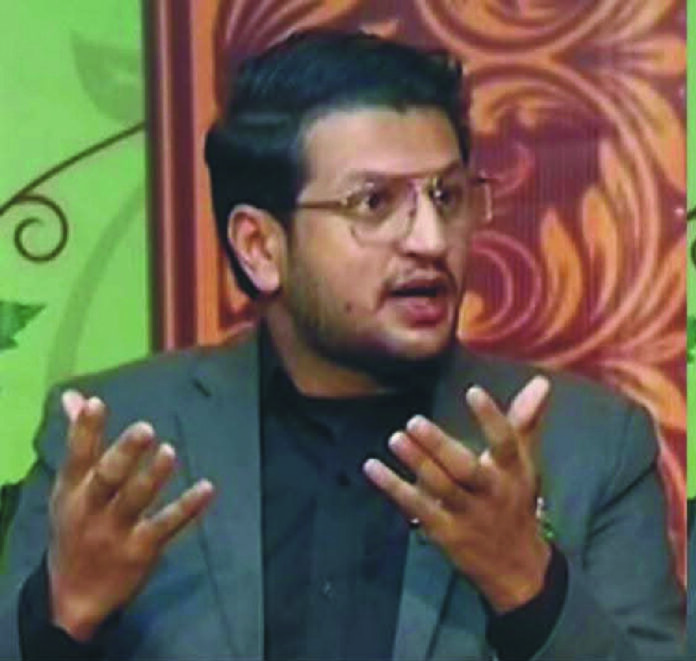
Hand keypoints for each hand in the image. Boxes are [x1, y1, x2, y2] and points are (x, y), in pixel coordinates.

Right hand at [47, 391, 214, 640]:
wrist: (74, 596)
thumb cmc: (76, 527)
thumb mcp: (69, 487)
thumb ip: (81, 441)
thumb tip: (74, 395)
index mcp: (72, 490)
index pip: (77, 456)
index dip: (85, 429)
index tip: (97, 403)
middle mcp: (91, 509)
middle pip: (106, 479)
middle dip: (124, 454)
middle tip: (145, 429)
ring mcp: (116, 532)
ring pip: (135, 502)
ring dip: (153, 477)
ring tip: (170, 452)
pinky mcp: (142, 550)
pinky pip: (167, 525)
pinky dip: (188, 507)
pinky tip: (207, 488)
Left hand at [363, 376, 550, 612]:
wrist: (517, 566)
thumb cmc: (514, 500)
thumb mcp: (524, 462)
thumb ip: (525, 420)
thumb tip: (541, 381)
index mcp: (512, 471)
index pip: (505, 442)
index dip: (491, 417)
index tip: (473, 391)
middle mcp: (491, 492)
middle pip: (466, 469)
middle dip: (440, 446)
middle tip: (414, 421)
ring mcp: (467, 514)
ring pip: (441, 488)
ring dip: (416, 463)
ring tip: (395, 438)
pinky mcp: (445, 532)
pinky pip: (417, 507)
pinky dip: (393, 487)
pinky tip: (372, 467)